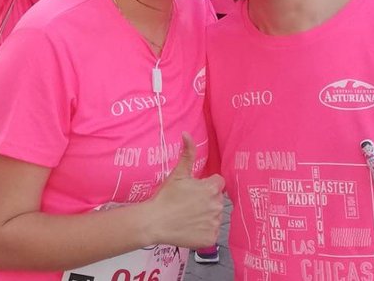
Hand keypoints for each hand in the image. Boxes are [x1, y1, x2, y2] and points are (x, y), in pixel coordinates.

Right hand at [143, 133, 223, 249]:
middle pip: (217, 199)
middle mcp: (217, 206)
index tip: (195, 190)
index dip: (207, 185)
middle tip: (189, 203)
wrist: (155, 222)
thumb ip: (187, 153)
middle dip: (207, 200)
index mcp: (211, 189)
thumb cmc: (166, 196)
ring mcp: (214, 223)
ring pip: (215, 216)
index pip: (218, 183)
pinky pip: (211, 232)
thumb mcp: (178, 173)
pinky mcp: (210, 239)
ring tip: (189, 215)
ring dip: (206, 215)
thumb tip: (187, 134)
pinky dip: (203, 231)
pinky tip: (190, 227)